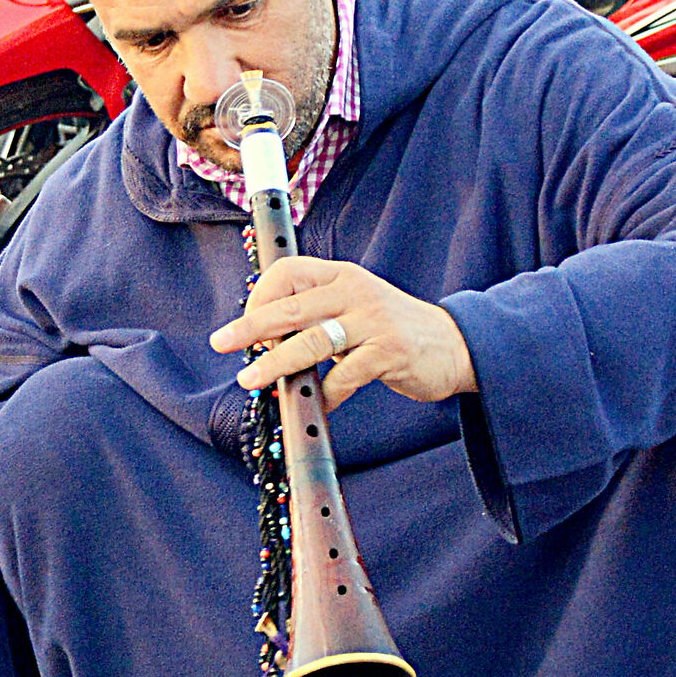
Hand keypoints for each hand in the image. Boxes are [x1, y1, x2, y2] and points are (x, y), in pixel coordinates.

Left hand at [210, 255, 476, 409]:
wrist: (454, 345)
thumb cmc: (393, 330)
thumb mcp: (355, 308)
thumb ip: (316, 314)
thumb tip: (263, 334)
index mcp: (342, 276)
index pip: (288, 272)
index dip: (259, 297)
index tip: (246, 326)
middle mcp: (356, 292)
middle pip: (290, 307)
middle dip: (250, 327)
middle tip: (221, 343)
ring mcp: (374, 322)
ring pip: (311, 341)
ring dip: (276, 363)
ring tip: (251, 380)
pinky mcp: (389, 353)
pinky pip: (344, 376)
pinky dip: (324, 393)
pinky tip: (315, 404)